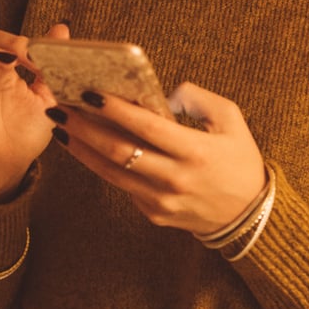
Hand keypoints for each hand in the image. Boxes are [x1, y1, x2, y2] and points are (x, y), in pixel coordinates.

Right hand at [0, 23, 67, 199]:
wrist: (7, 167)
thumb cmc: (25, 132)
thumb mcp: (45, 99)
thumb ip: (51, 67)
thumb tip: (61, 28)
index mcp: (3, 66)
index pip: (5, 38)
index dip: (21, 42)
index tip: (40, 57)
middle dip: (1, 41)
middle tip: (20, 54)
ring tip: (3, 63)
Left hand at [51, 81, 266, 234]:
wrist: (249, 216)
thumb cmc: (240, 160)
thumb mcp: (231, 119)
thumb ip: (198, 98)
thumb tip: (163, 93)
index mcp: (195, 151)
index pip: (147, 127)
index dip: (115, 109)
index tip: (89, 92)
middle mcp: (175, 179)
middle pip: (118, 151)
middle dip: (84, 127)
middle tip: (59, 107)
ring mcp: (162, 201)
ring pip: (111, 172)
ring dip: (81, 148)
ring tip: (60, 126)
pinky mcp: (154, 214)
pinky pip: (123, 186)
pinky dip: (101, 166)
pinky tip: (84, 147)